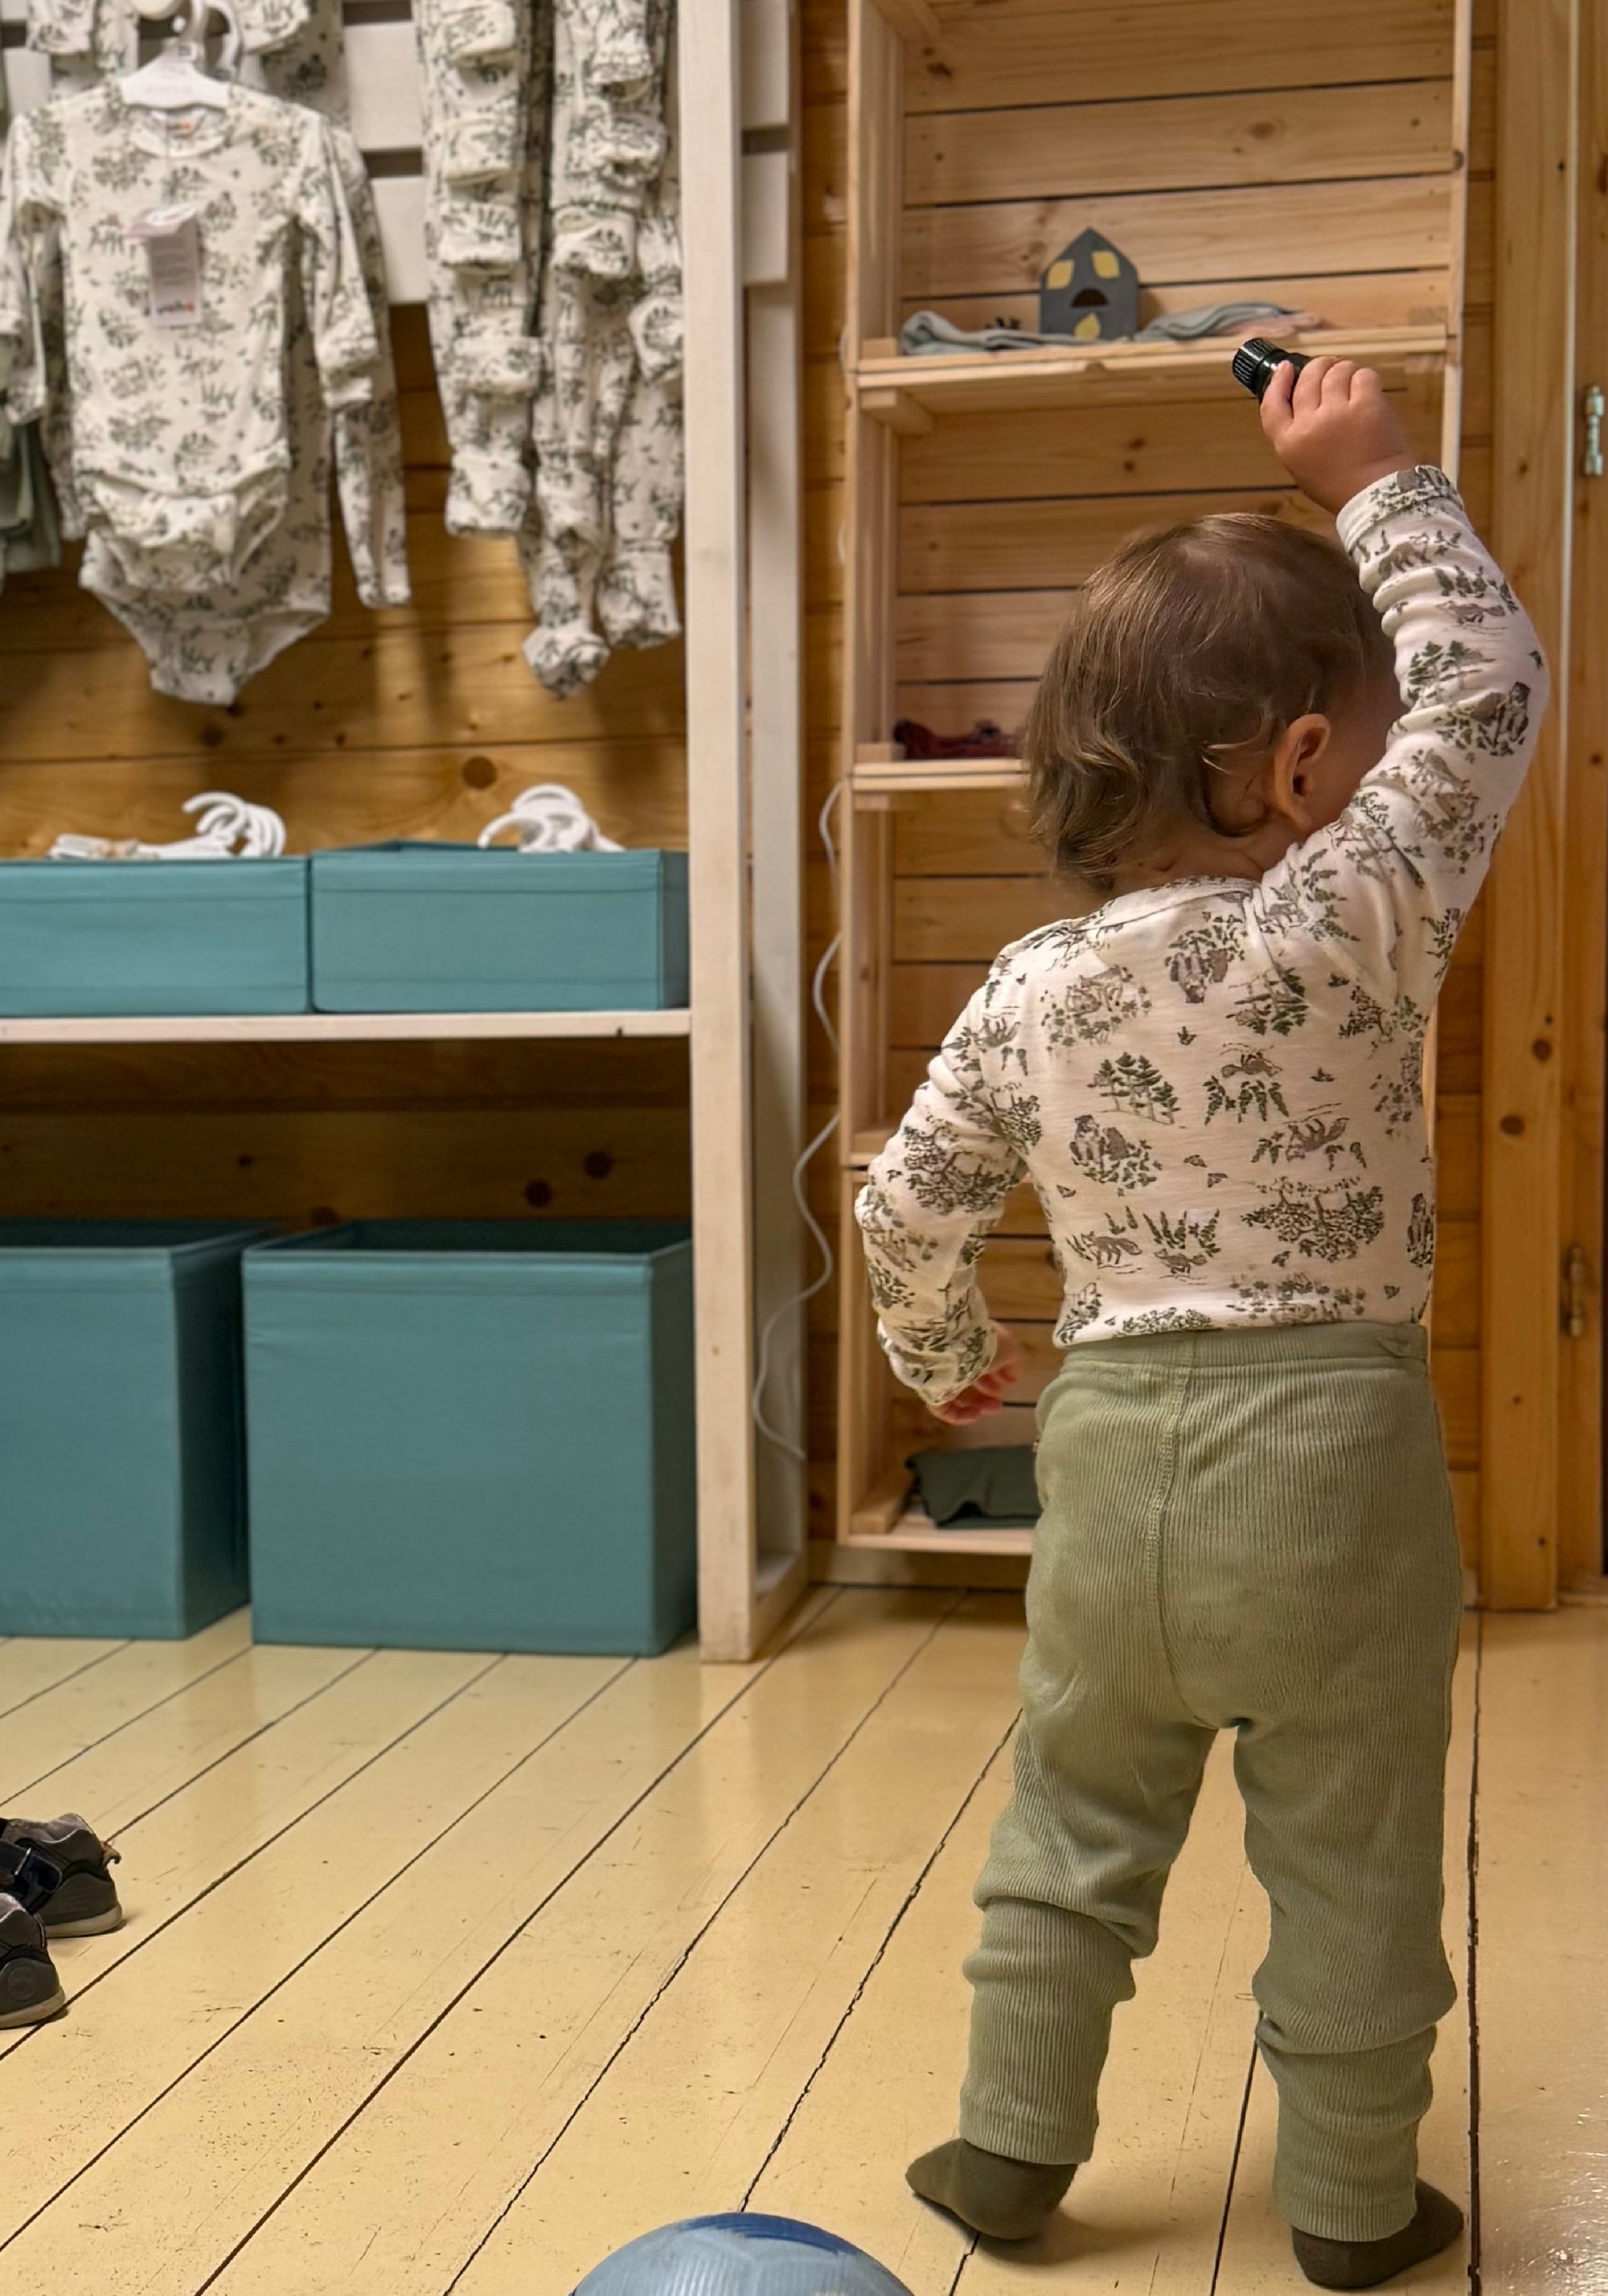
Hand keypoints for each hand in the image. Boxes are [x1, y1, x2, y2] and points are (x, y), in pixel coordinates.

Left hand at [928, 1323, 1026, 1424]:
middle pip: (969, 1375)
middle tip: (999, 1402)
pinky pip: (943, 1406)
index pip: (981, 1357)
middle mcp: (952, 1354)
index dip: (997, 1371)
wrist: (948, 1347)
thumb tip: (1013, 1376)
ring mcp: (938, 1372)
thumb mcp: (1009, 1348)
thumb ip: (1015, 1361)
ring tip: (993, 1409)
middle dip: (987, 1391)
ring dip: (977, 1403)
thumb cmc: (981, 1345)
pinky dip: (960, 1414)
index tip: (1008, 1383)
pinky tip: (975, 1415)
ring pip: (957, 1392)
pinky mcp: (927, 1389)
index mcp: (969, 1338)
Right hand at [1260, 356, 1413, 515]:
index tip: (1285, 368)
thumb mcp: (1303, 467)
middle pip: (1308, 378)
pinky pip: (1363, 376)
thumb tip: (1306, 399)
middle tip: (1331, 369)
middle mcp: (1309, 424)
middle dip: (1320, 367)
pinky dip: (1366, 380)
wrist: (1376, 496)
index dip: (1278, 382)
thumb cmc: (1341, 486)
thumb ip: (1298, 435)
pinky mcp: (1366, 405)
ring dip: (1345, 371)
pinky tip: (1370, 393)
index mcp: (1289, 443)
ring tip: (1353, 384)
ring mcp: (1337, 412)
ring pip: (1337, 371)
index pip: (1272, 404)